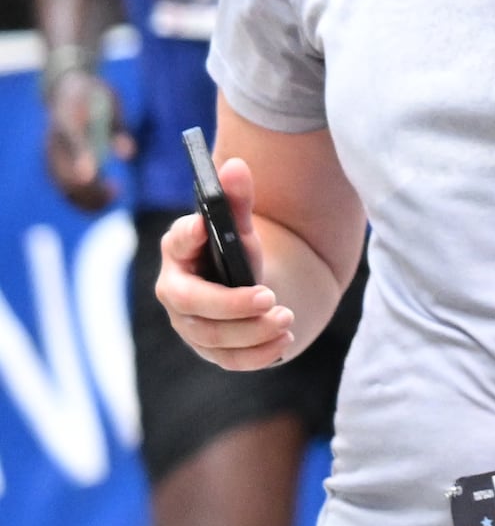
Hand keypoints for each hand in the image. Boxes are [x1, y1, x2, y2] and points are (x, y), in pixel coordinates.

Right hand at [40, 67, 126, 211]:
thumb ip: (119, 127)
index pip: (72, 139)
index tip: (91, 176)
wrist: (65, 88)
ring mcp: (50, 154)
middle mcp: (54, 138)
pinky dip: (82, 199)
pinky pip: (64, 189)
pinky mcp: (53, 164)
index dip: (80, 158)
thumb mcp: (111, 100)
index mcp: (67, 116)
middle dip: (89, 189)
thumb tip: (128, 155)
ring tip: (114, 194)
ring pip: (63, 186)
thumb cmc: (93, 94)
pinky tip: (104, 199)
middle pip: (64, 171)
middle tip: (116, 191)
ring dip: (87, 199)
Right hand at [151, 162, 292, 369]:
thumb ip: (236, 200)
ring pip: (213, 337)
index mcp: (179, 252)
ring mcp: (190, 325)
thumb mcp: (240, 228)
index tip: (203, 226)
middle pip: (192, 303)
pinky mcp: (211, 349)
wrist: (247, 289)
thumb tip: (234, 165)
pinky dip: (257, 354)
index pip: (177, 242)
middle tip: (270, 297)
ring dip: (251, 331)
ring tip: (287, 317)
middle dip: (229, 304)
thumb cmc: (235, 253)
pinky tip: (283, 341)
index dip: (187, 235)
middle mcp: (176, 292)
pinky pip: (229, 360)